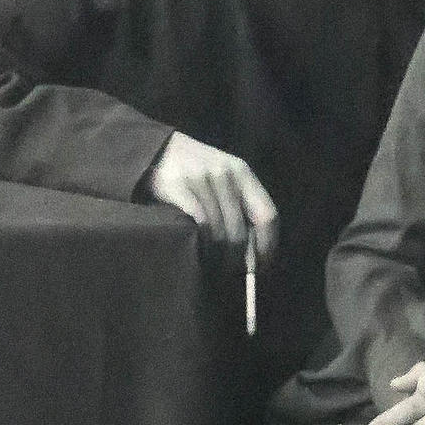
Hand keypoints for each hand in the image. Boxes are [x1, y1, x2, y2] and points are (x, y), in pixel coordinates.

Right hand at [145, 131, 277, 258]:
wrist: (157, 151)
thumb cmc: (196, 170)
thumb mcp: (224, 179)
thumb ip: (240, 207)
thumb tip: (254, 254)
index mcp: (242, 172)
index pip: (267, 215)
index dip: (266, 245)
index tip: (261, 267)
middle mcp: (225, 174)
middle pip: (240, 229)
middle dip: (238, 258)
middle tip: (233, 273)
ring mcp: (201, 180)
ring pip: (219, 232)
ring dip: (219, 257)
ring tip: (215, 267)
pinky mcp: (178, 188)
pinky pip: (199, 226)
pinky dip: (202, 245)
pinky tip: (199, 252)